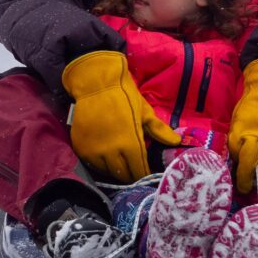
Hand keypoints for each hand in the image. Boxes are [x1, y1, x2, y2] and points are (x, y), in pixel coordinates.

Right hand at [60, 50, 180, 181]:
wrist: (95, 82)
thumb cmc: (124, 95)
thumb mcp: (144, 111)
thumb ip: (159, 130)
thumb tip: (176, 142)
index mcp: (131, 144)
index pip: (139, 171)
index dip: (144, 174)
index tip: (147, 172)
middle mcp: (111, 152)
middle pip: (123, 175)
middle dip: (131, 175)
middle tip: (134, 170)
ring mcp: (94, 151)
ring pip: (107, 172)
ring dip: (115, 171)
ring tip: (121, 165)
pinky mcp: (81, 148)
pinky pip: (92, 164)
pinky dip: (100, 164)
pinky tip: (106, 159)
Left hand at [229, 57, 257, 195]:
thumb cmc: (251, 108)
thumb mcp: (237, 121)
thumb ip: (237, 140)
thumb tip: (237, 164)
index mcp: (239, 129)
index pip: (236, 154)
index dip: (235, 168)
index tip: (235, 177)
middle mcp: (256, 134)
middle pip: (251, 163)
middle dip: (247, 180)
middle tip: (246, 189)